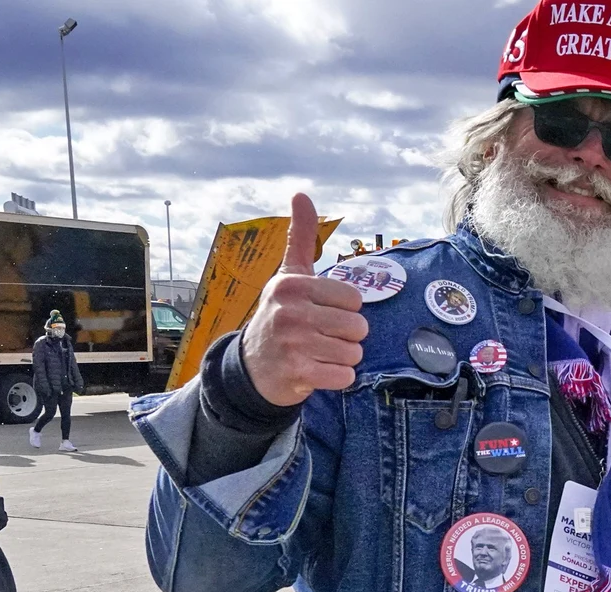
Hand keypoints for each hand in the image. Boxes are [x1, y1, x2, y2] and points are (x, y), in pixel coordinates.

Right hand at [243, 194, 369, 407]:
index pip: (354, 299)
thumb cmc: (281, 315)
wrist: (252, 368)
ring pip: (354, 353)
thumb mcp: (289, 275)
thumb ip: (300, 237)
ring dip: (342, 358)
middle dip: (347, 336)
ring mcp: (293, 344)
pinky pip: (345, 376)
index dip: (346, 310)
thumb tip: (301, 193)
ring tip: (318, 353)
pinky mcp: (298, 373)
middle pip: (358, 327)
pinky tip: (317, 371)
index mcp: (292, 285)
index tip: (323, 313)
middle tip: (321, 337)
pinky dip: (338, 378)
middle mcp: (290, 311)